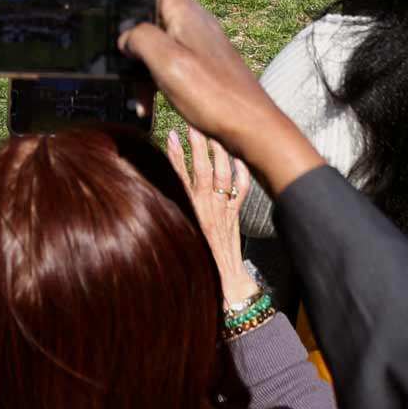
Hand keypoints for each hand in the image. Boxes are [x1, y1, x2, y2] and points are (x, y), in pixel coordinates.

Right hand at [119, 0, 323, 195]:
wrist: (251, 126)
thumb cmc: (211, 93)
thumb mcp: (166, 61)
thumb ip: (141, 38)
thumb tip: (126, 37)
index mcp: (187, 12)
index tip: (115, 8)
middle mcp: (196, 22)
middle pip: (156, 12)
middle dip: (134, 33)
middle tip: (118, 59)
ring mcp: (202, 44)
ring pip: (162, 42)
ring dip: (144, 63)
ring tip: (134, 93)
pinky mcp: (206, 66)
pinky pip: (173, 63)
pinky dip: (158, 78)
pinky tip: (150, 103)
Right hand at [165, 127, 256, 306]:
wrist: (221, 283)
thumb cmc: (195, 261)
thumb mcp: (179, 233)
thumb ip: (174, 211)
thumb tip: (165, 187)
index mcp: (188, 211)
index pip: (179, 176)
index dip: (175, 154)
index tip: (172, 134)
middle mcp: (204, 208)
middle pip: (202, 169)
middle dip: (200, 145)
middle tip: (197, 125)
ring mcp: (222, 210)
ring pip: (222, 175)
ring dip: (220, 153)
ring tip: (216, 135)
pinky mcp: (235, 216)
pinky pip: (241, 191)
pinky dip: (242, 174)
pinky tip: (239, 160)